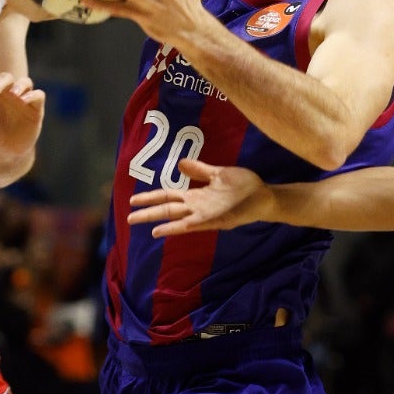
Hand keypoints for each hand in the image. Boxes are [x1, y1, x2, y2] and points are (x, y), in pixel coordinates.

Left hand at [0, 62, 44, 158]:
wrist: (2, 150)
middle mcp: (9, 90)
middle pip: (6, 76)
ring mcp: (23, 98)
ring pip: (25, 81)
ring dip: (19, 85)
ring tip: (13, 95)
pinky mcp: (35, 108)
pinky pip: (38, 94)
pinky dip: (32, 95)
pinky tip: (23, 101)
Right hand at [128, 160, 267, 235]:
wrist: (265, 196)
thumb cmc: (244, 186)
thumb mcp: (219, 174)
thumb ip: (200, 170)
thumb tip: (179, 164)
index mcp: (196, 196)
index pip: (168, 196)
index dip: (150, 197)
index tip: (133, 200)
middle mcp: (198, 207)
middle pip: (168, 209)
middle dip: (149, 213)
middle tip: (128, 218)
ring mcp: (206, 215)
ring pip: (179, 219)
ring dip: (162, 223)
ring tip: (146, 228)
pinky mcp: (217, 220)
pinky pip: (196, 225)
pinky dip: (181, 227)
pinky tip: (168, 229)